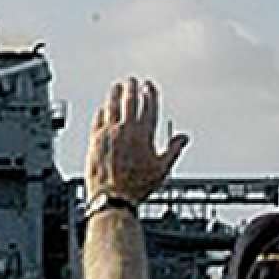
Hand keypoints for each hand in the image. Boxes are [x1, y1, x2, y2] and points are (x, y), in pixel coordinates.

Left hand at [83, 76, 187, 202]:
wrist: (112, 197)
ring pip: (112, 108)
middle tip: (132, 81)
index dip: (150, 94)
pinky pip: (98, 121)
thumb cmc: (136, 186)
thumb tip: (183, 138)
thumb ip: (174, 149)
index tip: (149, 86)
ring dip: (115, 95)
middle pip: (129, 103)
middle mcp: (126, 131)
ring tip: (117, 87)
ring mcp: (109, 135)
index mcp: (144, 135)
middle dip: (132, 89)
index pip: (149, 107)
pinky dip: (101, 112)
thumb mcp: (162, 169)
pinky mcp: (94, 141)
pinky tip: (102, 108)